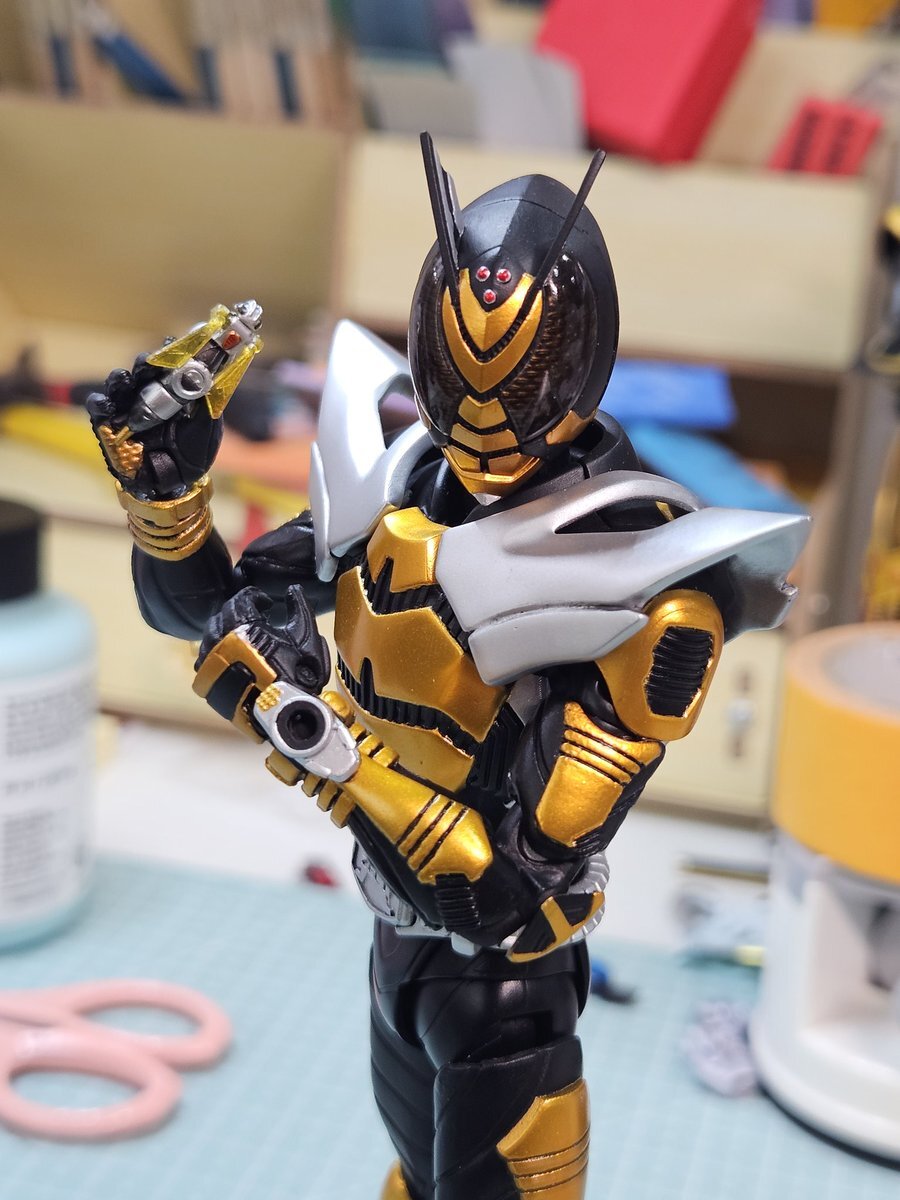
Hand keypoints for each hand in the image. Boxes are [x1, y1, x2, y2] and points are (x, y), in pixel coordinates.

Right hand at [87, 353, 222, 500]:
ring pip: (118, 386)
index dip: (167, 355)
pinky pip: (99, 410)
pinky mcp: (109, 427)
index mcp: (172, 393)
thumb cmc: (192, 455)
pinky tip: (107, 404)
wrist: (177, 485)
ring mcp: (127, 410)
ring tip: (124, 379)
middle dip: (142, 365)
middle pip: (140, 373)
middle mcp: (148, 397)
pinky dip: (100, 403)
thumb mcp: (206, 429)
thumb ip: (204, 406)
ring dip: (119, 379)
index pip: (165, 367)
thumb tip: (204, 379)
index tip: (171, 345)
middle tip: (146, 364)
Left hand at [198, 584, 330, 694]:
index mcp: (243, 625)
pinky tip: (229, 655)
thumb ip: (300, 608)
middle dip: (238, 611)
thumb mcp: (303, 635)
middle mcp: (221, 639)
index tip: (266, 602)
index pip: (241, 599)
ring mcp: (211, 660)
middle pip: (222, 615)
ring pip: (209, 636)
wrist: (284, 711)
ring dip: (224, 630)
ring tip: (241, 636)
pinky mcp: (207, 680)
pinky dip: (214, 652)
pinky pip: (204, 658)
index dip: (254, 596)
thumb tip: (294, 590)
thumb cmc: (296, 672)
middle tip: (255, 616)